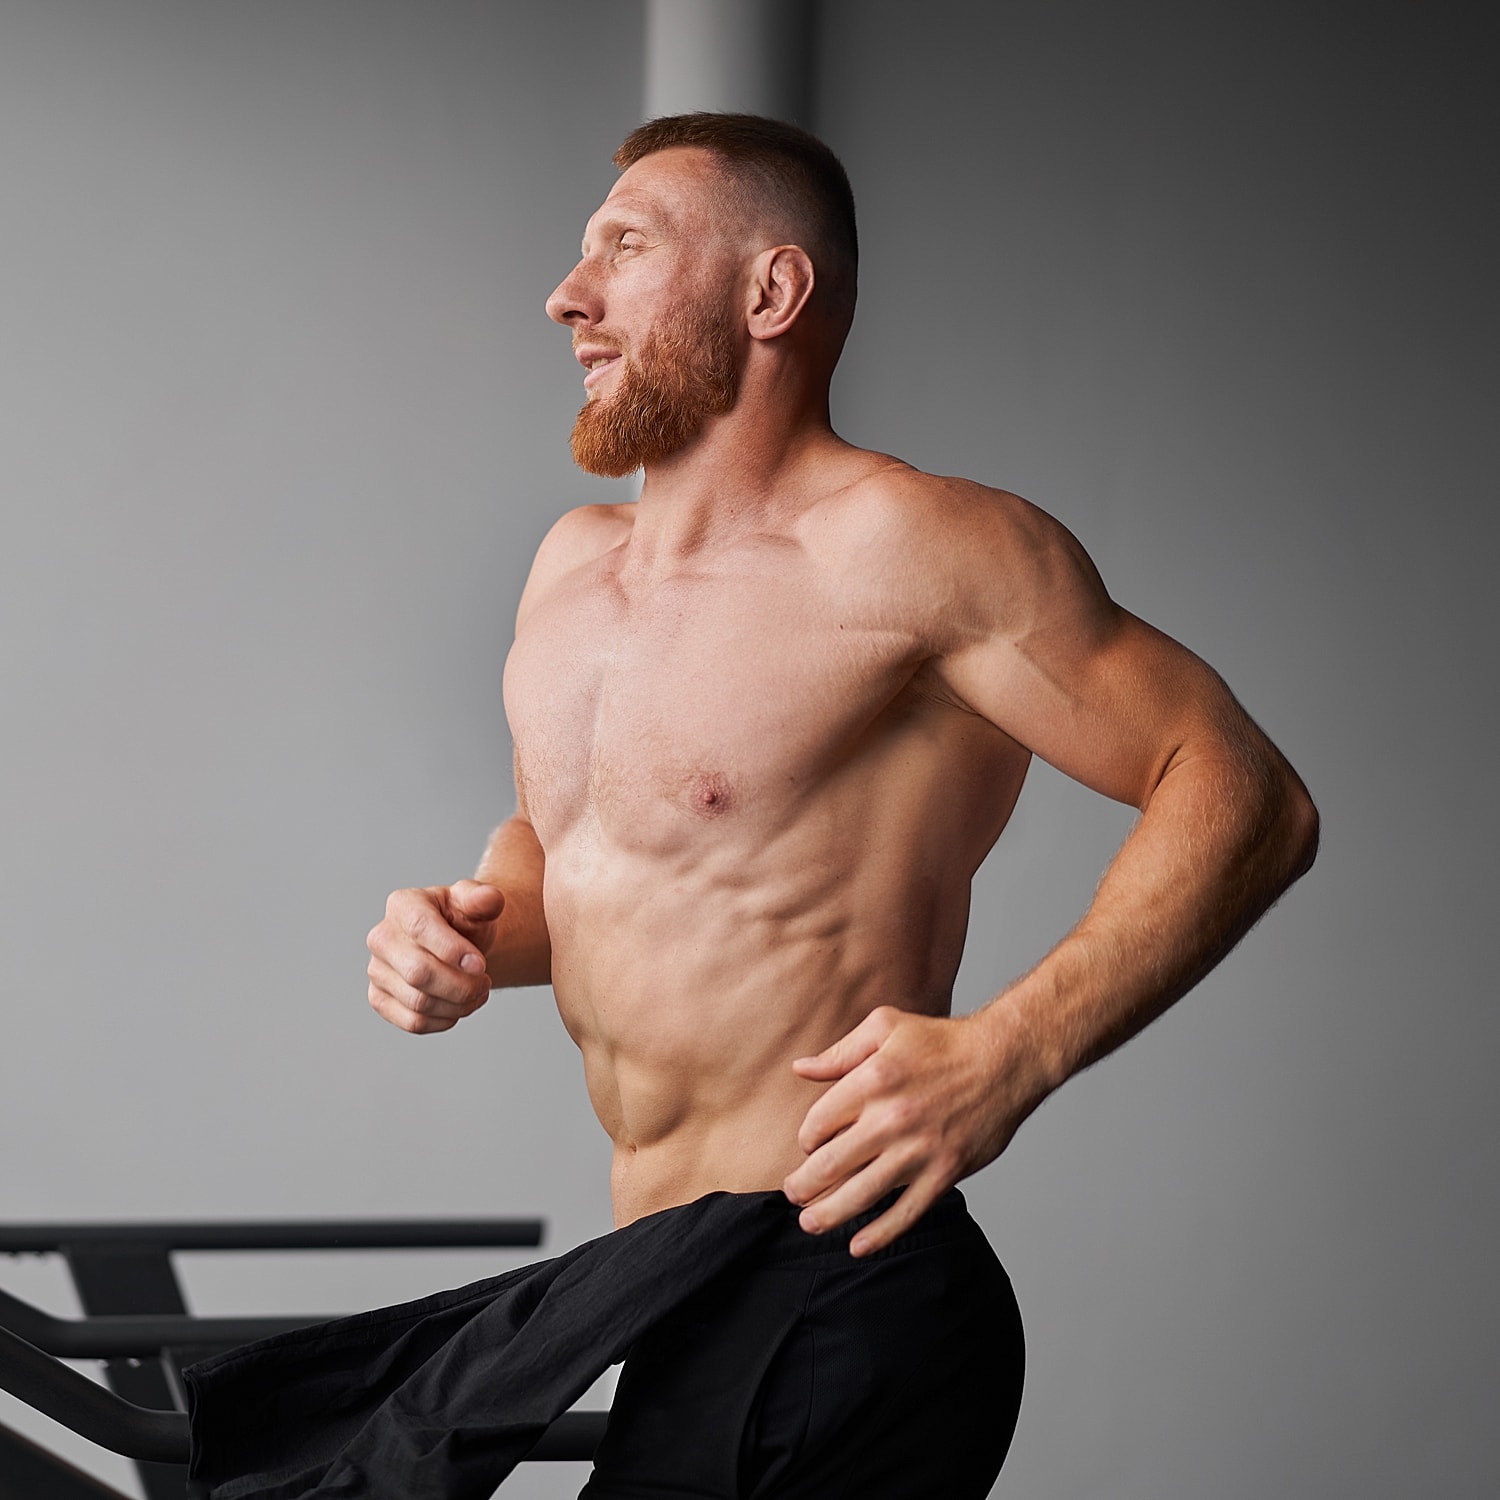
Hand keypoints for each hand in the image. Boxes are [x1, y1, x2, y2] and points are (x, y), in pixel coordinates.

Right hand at [366, 880, 504, 1033]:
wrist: (457, 947)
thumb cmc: (463, 921)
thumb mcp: (476, 904)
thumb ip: (485, 899)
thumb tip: (491, 898)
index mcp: (403, 904)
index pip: (421, 928)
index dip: (453, 951)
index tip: (480, 965)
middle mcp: (382, 937)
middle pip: (418, 972)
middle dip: (461, 985)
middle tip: (484, 982)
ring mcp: (377, 970)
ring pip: (418, 1002)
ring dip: (458, 1004)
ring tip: (477, 992)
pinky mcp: (379, 999)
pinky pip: (413, 1022)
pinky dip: (444, 1020)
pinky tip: (459, 1006)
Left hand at [783, 1005, 1040, 1255]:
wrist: (1004, 1060)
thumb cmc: (943, 1041)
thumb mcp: (885, 1027)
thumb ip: (840, 1052)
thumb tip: (800, 1069)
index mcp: (872, 1080)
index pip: (819, 1123)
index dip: (806, 1139)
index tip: (809, 1146)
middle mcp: (891, 1119)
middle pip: (830, 1165)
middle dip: (803, 1185)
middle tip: (793, 1194)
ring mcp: (918, 1151)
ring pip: (861, 1195)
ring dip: (828, 1214)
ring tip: (810, 1223)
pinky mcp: (944, 1173)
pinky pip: (906, 1212)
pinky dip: (880, 1234)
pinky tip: (859, 1246)